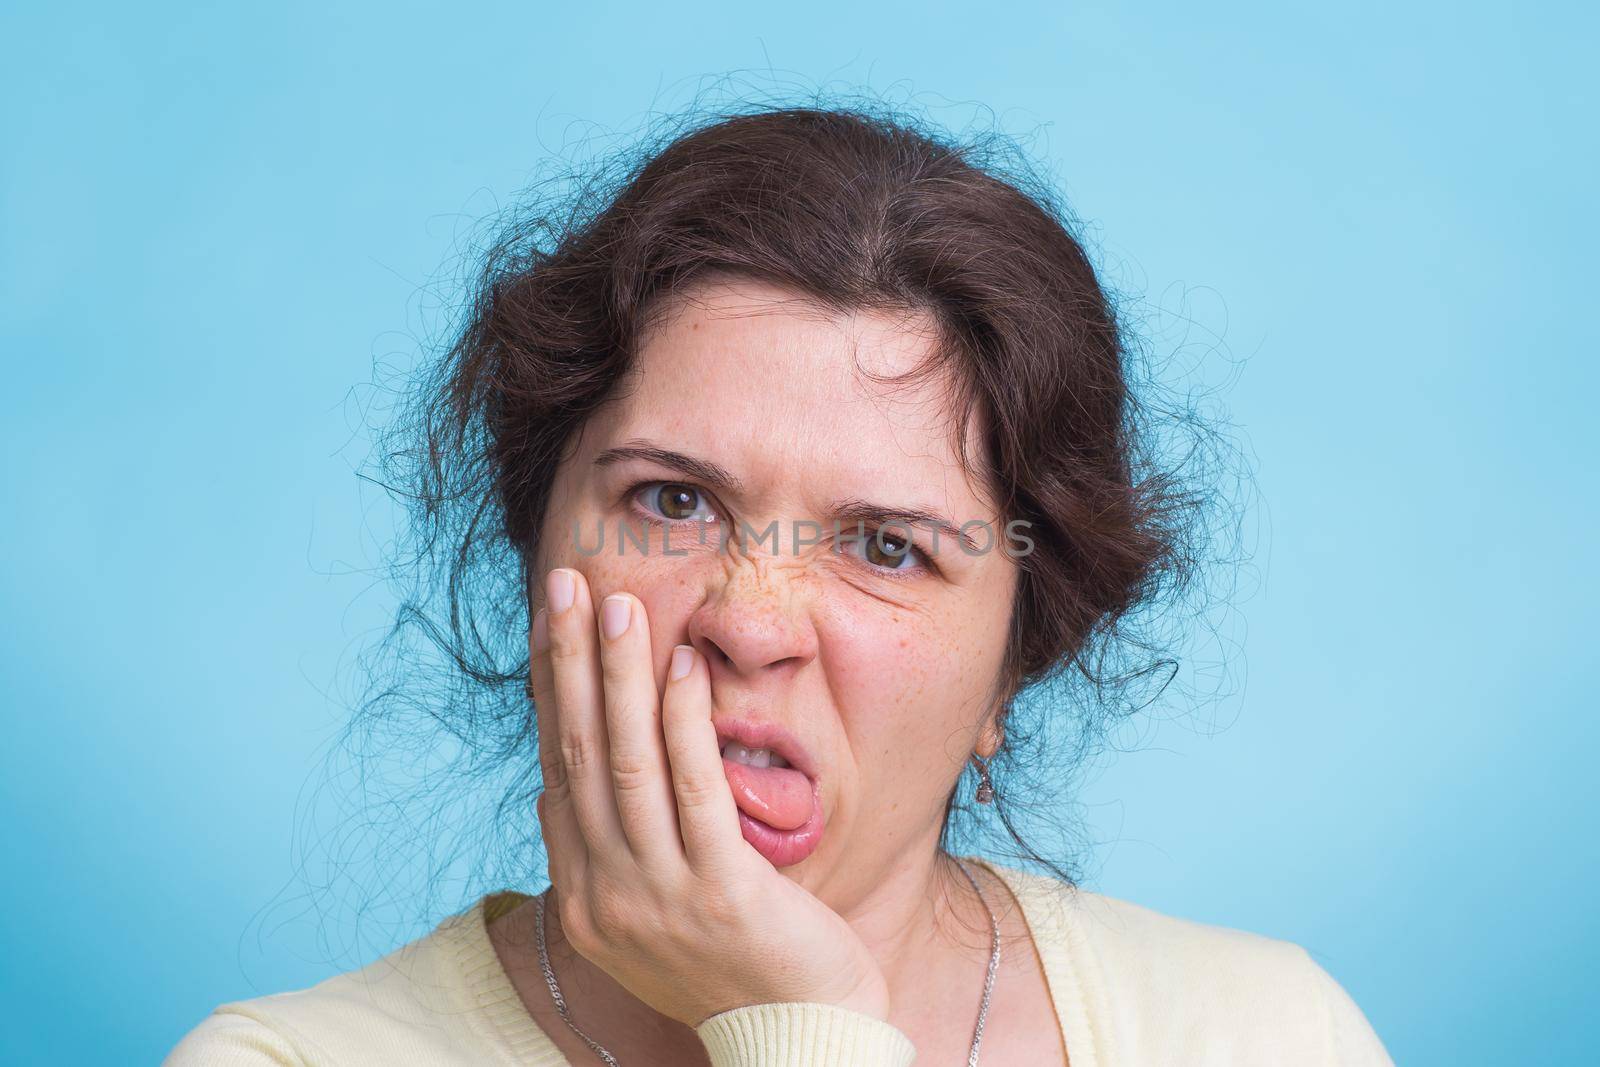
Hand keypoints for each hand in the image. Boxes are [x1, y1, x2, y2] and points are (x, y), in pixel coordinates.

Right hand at [527, 566, 890, 1029]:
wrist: (794, 1041)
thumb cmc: (733, 969)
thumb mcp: (647, 915)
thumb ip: (605, 855)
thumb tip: (553, 789)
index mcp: (585, 896)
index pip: (557, 769)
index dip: (552, 691)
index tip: (550, 624)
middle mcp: (606, 894)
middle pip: (577, 753)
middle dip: (568, 662)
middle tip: (564, 584)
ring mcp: (657, 895)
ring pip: (626, 762)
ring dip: (617, 675)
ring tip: (615, 604)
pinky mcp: (719, 892)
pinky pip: (693, 788)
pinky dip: (684, 719)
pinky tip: (683, 664)